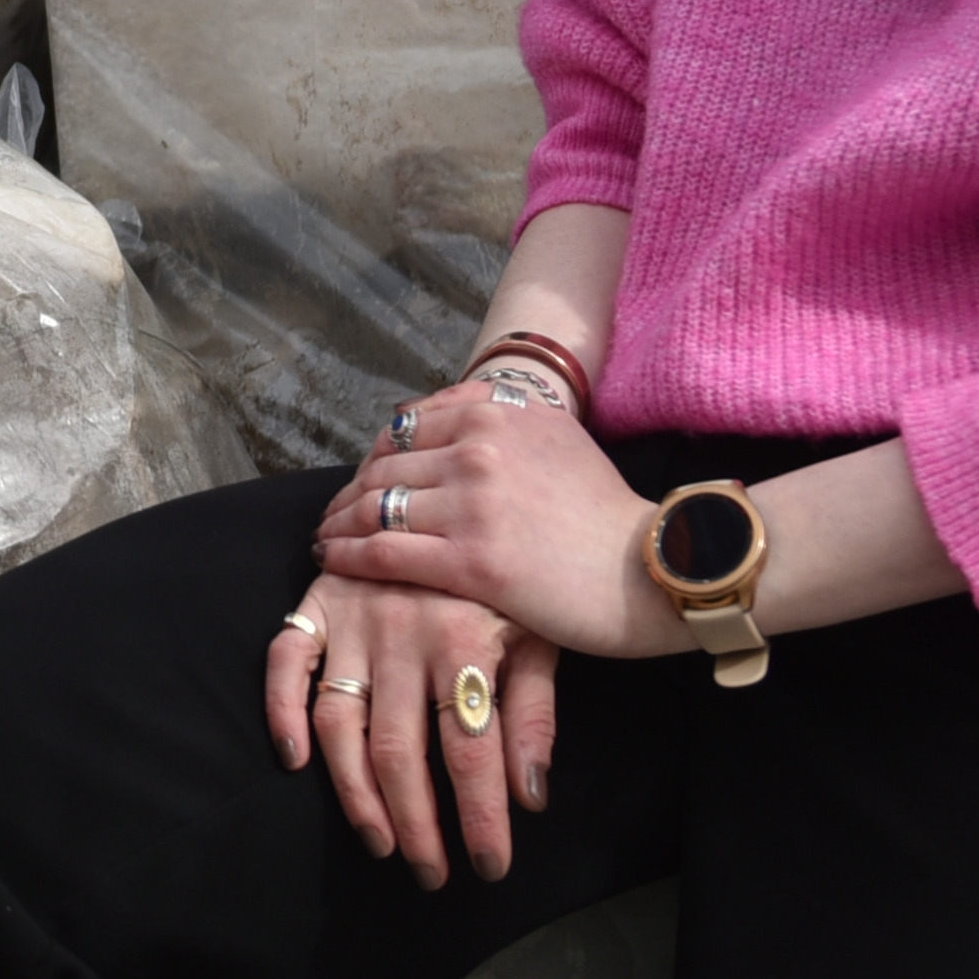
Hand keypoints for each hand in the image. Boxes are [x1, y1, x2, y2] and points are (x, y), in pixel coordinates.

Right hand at [263, 574, 557, 888]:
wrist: (466, 492)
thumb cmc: (511, 579)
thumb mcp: (541, 636)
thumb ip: (534, 716)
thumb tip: (530, 798)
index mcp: (464, 639)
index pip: (471, 751)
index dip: (481, 817)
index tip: (490, 867)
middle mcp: (402, 632)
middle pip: (400, 751)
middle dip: (416, 824)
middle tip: (429, 873)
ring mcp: (353, 619)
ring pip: (340, 724)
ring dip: (354, 793)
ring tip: (380, 841)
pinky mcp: (317, 603)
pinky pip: (285, 663)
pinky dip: (281, 711)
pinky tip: (295, 761)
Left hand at [315, 376, 666, 664]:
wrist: (653, 569)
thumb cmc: (606, 513)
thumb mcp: (558, 435)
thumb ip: (501, 417)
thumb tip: (450, 409)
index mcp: (498, 410)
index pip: (406, 427)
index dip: (374, 457)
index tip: (362, 480)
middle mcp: (479, 447)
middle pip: (383, 466)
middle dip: (350, 492)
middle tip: (333, 514)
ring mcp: (473, 502)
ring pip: (374, 507)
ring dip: (339, 523)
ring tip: (325, 539)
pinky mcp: (471, 559)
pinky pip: (383, 552)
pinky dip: (347, 555)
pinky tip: (331, 561)